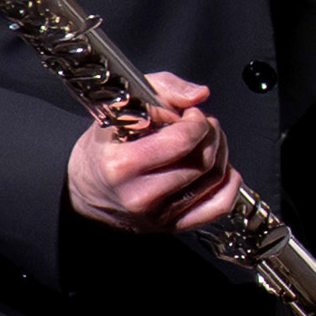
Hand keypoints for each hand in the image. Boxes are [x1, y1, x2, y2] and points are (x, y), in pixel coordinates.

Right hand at [70, 73, 241, 234]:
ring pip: (215, 179)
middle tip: (200, 125)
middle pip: (202, 160)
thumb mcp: (119, 108)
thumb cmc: (104, 150)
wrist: (86, 191)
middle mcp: (141, 195)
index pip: (182, 141)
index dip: (195, 121)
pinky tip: (218, 167)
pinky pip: (220, 205)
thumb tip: (197, 95)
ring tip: (205, 141)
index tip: (190, 114)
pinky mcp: (173, 225)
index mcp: (123, 165)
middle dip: (210, 133)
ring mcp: (159, 214)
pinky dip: (229, 182)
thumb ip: (161, 89)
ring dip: (220, 151)